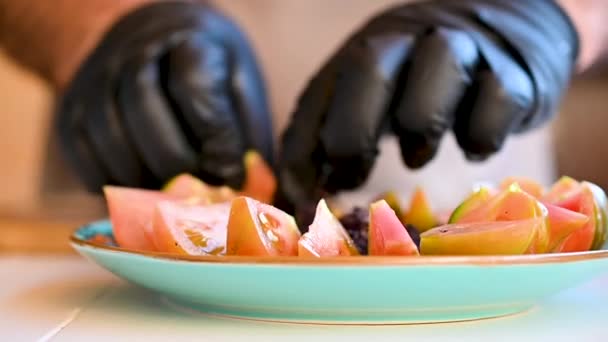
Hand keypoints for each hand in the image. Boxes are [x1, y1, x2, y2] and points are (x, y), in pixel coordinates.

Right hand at [55, 1, 273, 191]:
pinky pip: (85, 161)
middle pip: (144, 111)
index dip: (216, 139)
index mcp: (186, 41)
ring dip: (145, 180)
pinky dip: (116, 187)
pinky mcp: (70, 116)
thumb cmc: (208, 75)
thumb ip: (246, 132)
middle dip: (177, 162)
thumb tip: (245, 186)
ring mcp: (93, 83)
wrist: (147, 48)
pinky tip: (142, 192)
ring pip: (110, 139)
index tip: (232, 173)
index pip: (195, 88)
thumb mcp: (239, 86)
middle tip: (200, 192)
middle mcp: (130, 53)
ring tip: (172, 198)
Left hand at [276, 0, 578, 213]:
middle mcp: (410, 37)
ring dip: (419, 128)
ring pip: (437, 72)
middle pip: (369, 68)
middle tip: (352, 179)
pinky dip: (479, 137)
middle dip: (351, 134)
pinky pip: (497, 102)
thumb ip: (338, 134)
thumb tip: (302, 195)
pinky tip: (471, 145)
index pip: (319, 94)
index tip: (311, 195)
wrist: (508, 33)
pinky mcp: (515, 72)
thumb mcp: (376, 96)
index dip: (305, 151)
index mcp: (366, 48)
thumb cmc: (426, 82)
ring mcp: (464, 47)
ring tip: (415, 157)